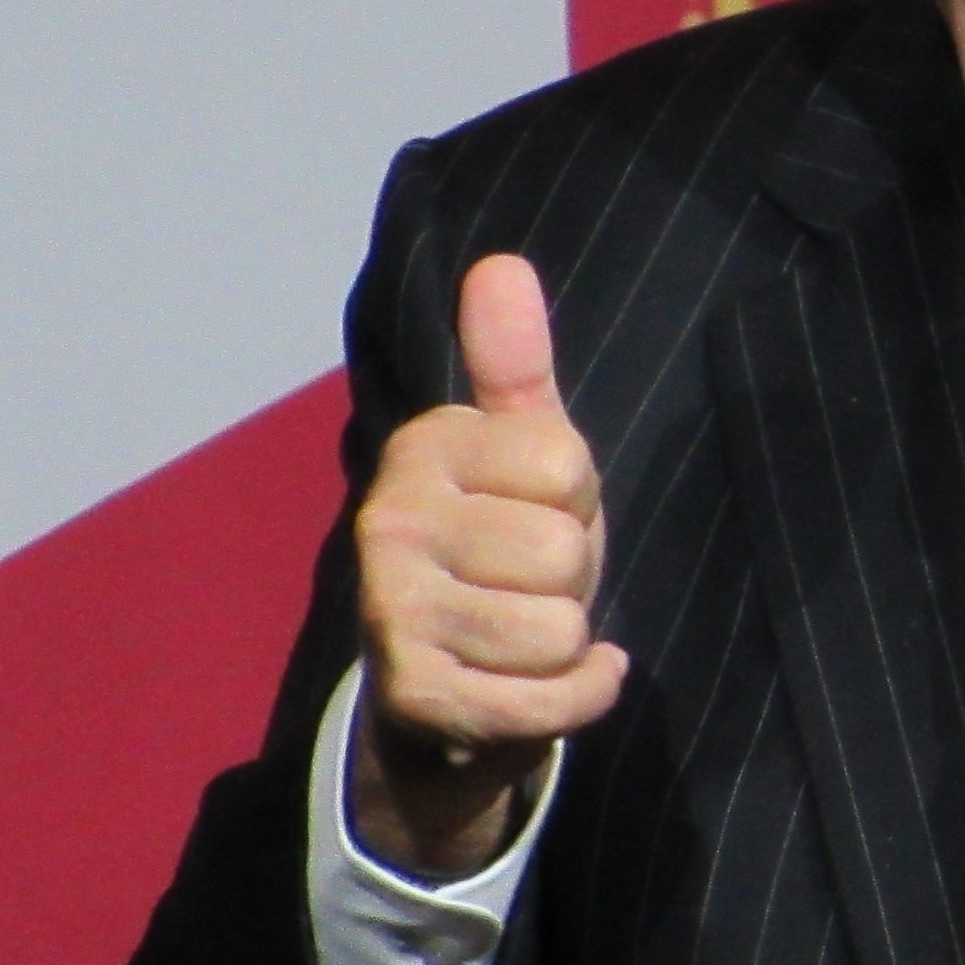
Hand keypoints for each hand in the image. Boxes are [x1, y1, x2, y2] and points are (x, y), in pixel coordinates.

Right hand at [349, 253, 622, 877]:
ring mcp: (391, 610)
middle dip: (570, 581)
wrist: (448, 699)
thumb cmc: (502, 557)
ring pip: (555, 630)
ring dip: (566, 645)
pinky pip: (545, 701)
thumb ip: (515, 366)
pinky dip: (574, 698)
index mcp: (423, 447)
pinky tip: (547, 684)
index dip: (575, 500)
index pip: (566, 464)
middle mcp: (389, 521)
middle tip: (528, 587)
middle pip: (561, 552)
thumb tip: (501, 263)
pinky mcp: (413, 694)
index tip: (535, 515)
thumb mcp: (522, 454)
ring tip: (524, 635)